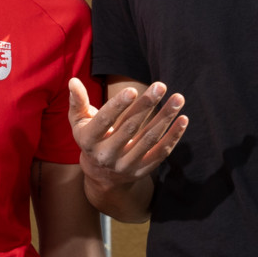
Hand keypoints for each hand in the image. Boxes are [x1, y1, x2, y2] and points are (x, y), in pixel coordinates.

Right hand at [70, 79, 186, 193]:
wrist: (101, 176)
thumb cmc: (91, 139)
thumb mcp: (79, 122)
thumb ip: (78, 102)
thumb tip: (74, 80)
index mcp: (89, 140)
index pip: (104, 121)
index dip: (118, 105)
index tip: (133, 89)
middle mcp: (106, 155)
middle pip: (129, 127)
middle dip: (146, 105)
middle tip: (161, 86)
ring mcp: (125, 165)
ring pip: (149, 139)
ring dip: (165, 118)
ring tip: (178, 98)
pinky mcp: (142, 170)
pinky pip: (161, 153)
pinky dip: (173, 136)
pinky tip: (183, 119)